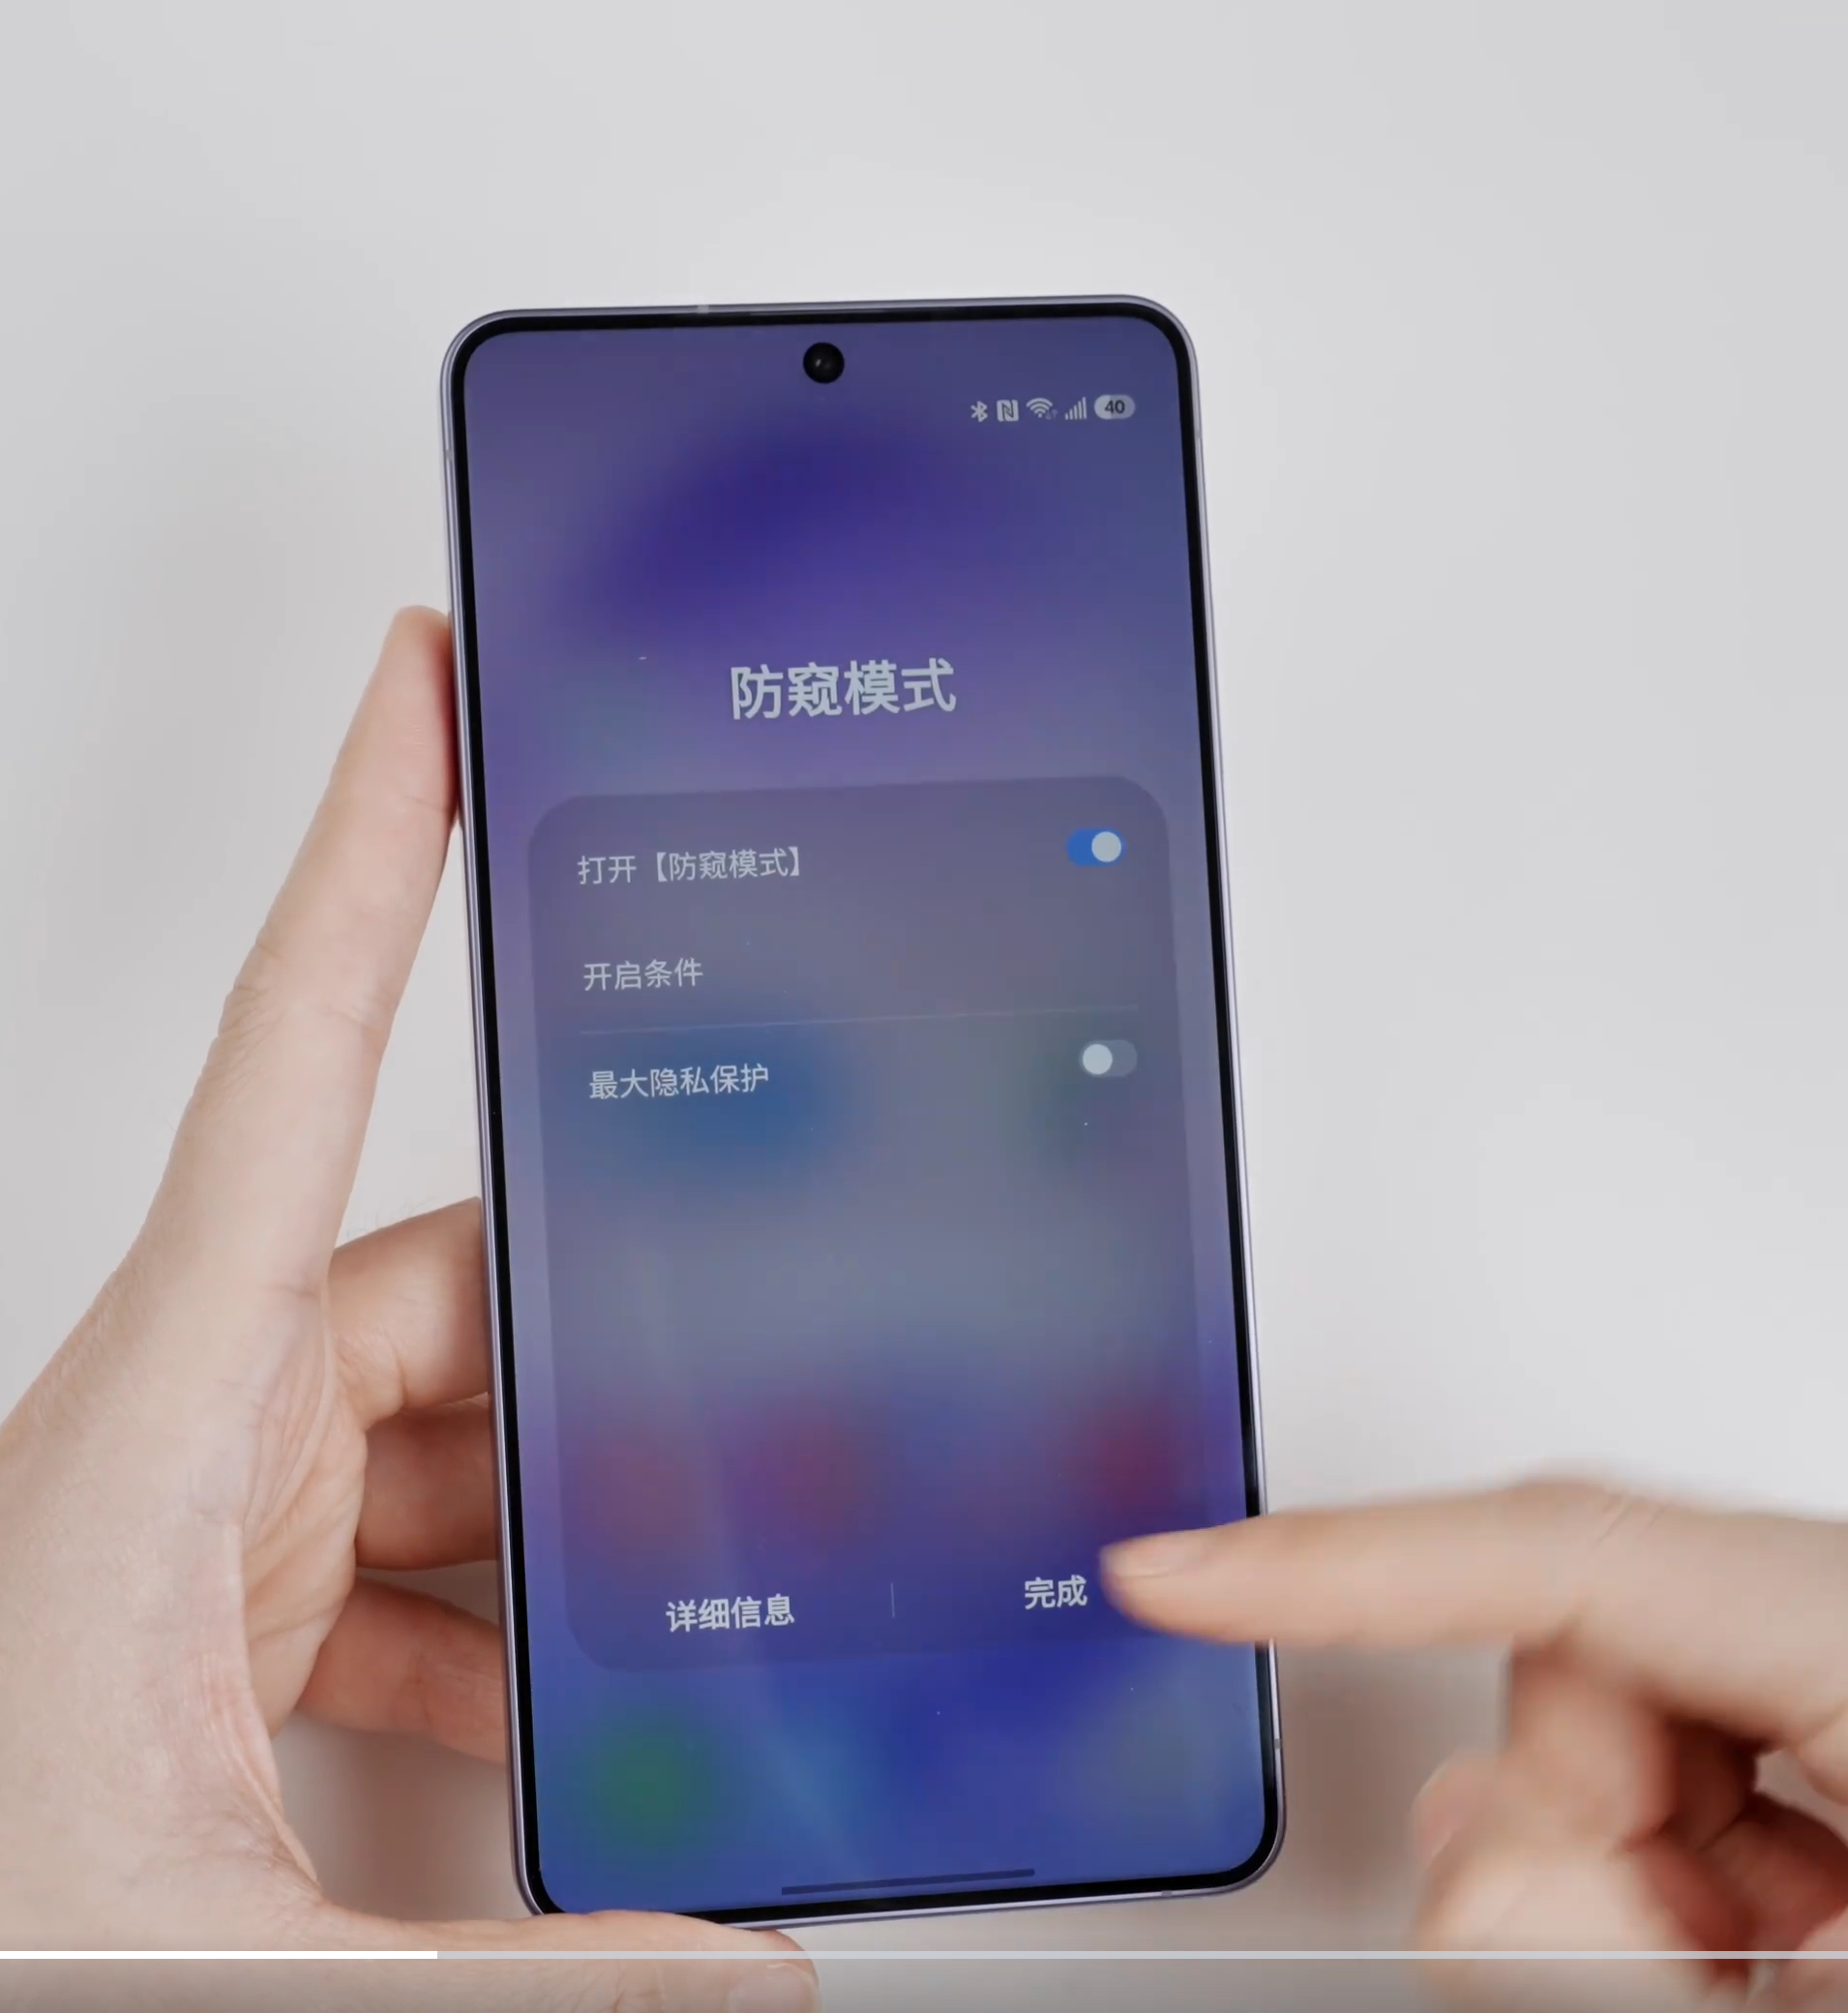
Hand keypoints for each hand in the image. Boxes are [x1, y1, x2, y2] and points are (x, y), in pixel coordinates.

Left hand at [0, 611, 815, 2010]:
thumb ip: (508, 1958)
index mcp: (167, 1410)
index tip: (418, 688)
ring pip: (448, 1403)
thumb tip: (725, 1964)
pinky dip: (499, 1589)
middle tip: (742, 1346)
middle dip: (591, 1320)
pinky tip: (561, 1681)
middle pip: (443, 1271)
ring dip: (555, 1487)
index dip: (368, 844)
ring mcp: (222, 1486)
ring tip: (679, 1559)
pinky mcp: (243, 1570)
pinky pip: (416, 1520)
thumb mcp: (229, 1945)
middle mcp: (195, 1408)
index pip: (295, 1053)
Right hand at [1106, 1482, 1847, 2006]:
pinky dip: (1662, 1875)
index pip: (1548, 1546)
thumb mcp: (1830, 2002)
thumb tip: (1454, 1873)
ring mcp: (1813, 1663)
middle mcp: (1823, 1614)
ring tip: (1754, 1963)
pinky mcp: (1814, 1723)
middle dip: (1563, 1820)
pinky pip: (1663, 1780)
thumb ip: (1606, 1947)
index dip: (1327, 1561)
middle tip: (1683, 1953)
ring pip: (1597, 1733)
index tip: (1165, 1575)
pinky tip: (1761, 1940)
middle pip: (1565, 1663)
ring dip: (1624, 1872)